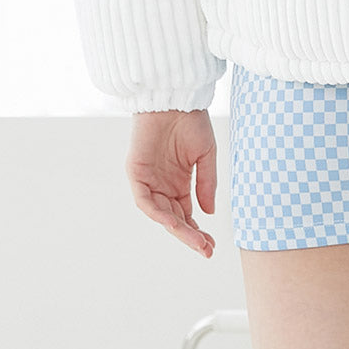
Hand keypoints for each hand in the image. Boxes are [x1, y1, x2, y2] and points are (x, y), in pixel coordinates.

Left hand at [125, 109, 216, 257]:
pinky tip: (174, 223)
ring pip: (160, 214)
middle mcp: (163, 186)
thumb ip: (207, 183)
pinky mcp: (136, 174)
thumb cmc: (190, 121)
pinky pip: (145, 201)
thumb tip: (209, 212)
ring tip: (196, 241)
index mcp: (179, 183)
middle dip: (189, 236)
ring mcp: (149, 181)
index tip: (212, 245)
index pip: (186, 215)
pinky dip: (158, 213)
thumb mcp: (206, 154)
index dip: (197, 231)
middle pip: (175, 219)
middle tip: (206, 250)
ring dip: (177, 229)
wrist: (175, 97)